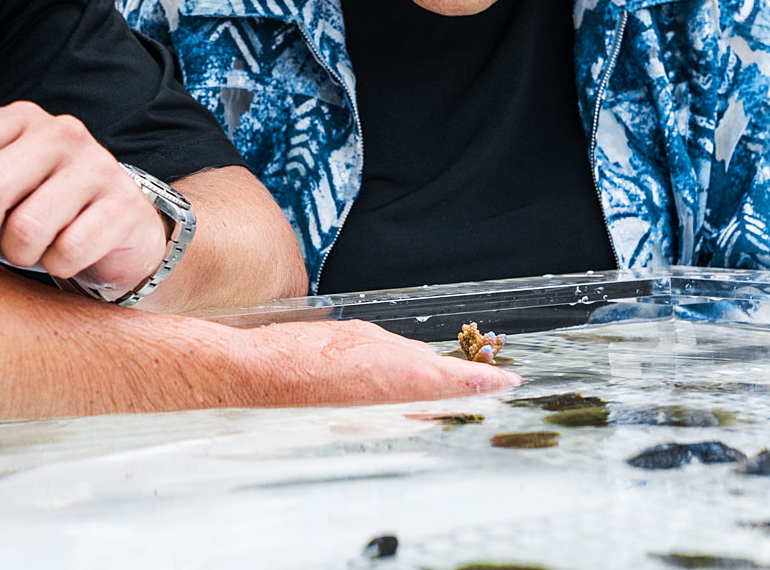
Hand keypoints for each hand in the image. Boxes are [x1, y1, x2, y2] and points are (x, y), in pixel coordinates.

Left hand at [0, 102, 165, 293]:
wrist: (118, 231)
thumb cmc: (38, 208)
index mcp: (20, 119)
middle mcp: (62, 133)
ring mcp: (99, 167)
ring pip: (27, 227)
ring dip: (16, 256)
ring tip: (24, 252)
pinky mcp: (124, 207)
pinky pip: (68, 251)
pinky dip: (56, 266)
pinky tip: (61, 256)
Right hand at [240, 319, 520, 405]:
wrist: (259, 380)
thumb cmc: (304, 352)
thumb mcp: (365, 337)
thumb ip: (402, 351)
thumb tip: (427, 359)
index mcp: (407, 377)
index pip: (463, 382)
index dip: (490, 382)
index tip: (511, 381)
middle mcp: (398, 407)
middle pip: (444, 403)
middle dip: (461, 390)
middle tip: (477, 377)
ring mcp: (380, 424)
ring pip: (419, 413)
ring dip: (430, 400)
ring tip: (434, 384)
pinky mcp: (360, 433)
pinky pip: (392, 420)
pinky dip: (401, 409)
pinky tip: (391, 396)